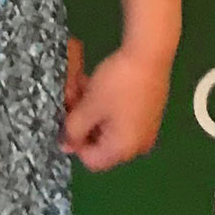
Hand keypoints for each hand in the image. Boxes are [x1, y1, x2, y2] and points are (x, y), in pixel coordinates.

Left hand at [61, 44, 170, 170]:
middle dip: (82, 120)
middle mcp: (138, 145)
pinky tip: (96, 83)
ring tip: (80, 84)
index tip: (66, 118)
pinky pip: (120, 116)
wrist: (149, 54)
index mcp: (124, 149)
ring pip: (108, 125)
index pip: (91, 160)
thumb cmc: (118, 83)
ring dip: (91, 109)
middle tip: (71, 96)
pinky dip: (105, 104)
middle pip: (100, 142)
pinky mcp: (148, 112)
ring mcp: (145, 128)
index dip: (74, 141)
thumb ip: (74, 129)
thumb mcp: (90, 106)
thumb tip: (65, 147)